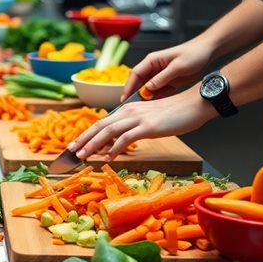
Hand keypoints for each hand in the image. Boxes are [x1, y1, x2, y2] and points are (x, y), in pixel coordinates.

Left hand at [67, 88, 216, 160]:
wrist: (192, 104)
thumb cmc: (173, 114)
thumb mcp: (149, 120)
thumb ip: (133, 127)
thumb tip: (120, 140)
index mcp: (127, 110)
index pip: (102, 123)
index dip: (86, 135)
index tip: (75, 146)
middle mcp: (128, 111)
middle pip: (99, 126)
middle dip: (83, 140)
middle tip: (70, 152)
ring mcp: (137, 118)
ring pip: (108, 132)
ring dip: (92, 145)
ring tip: (82, 156)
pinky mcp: (147, 127)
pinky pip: (125, 138)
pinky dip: (114, 148)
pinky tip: (108, 157)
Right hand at [121, 39, 213, 99]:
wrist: (207, 52)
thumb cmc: (193, 54)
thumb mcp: (178, 67)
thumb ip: (162, 78)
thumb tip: (148, 88)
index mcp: (152, 60)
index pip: (135, 74)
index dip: (128, 86)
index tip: (125, 98)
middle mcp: (153, 67)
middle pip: (139, 82)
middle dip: (135, 95)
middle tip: (133, 108)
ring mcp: (160, 75)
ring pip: (148, 88)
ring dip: (147, 98)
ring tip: (145, 110)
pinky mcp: (167, 81)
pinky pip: (158, 91)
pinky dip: (157, 98)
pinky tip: (158, 106)